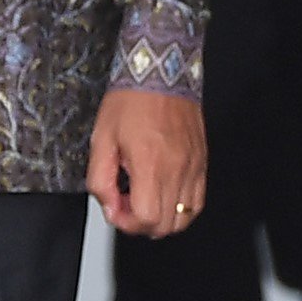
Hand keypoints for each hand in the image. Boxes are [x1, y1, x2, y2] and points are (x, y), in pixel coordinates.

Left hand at [89, 88, 208, 235]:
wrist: (160, 74)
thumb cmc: (131, 101)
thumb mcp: (101, 139)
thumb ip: (100, 179)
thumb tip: (109, 206)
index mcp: (150, 164)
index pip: (146, 218)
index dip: (126, 223)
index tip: (116, 208)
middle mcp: (176, 169)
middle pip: (166, 225)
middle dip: (141, 224)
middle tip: (127, 204)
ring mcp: (193, 167)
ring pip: (184, 218)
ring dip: (162, 219)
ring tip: (146, 200)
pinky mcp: (202, 163)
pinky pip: (198, 201)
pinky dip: (181, 209)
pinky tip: (165, 196)